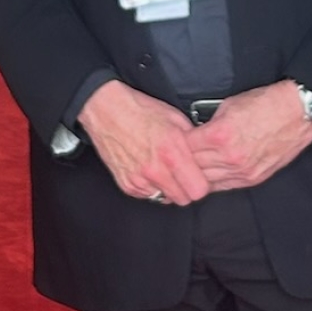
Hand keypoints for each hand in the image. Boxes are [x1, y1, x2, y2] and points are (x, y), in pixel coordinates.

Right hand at [77, 81, 212, 204]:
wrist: (107, 111)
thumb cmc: (140, 111)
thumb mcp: (176, 119)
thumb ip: (193, 141)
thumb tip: (205, 155)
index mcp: (171, 152)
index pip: (199, 190)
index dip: (202, 183)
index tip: (199, 176)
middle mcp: (155, 170)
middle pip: (184, 199)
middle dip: (187, 188)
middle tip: (183, 174)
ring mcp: (139, 180)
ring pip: (166, 199)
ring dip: (169, 188)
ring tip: (165, 169)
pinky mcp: (127, 184)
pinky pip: (148, 195)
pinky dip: (152, 186)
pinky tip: (150, 169)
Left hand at [187, 80, 311, 190]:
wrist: (296, 112)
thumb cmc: (265, 103)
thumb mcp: (228, 105)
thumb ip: (210, 123)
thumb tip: (197, 133)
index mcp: (219, 135)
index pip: (185, 147)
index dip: (176, 145)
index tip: (171, 143)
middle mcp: (229, 157)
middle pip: (193, 167)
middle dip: (182, 163)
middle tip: (175, 160)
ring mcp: (242, 171)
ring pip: (207, 181)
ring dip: (196, 175)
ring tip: (187, 171)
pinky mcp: (253, 178)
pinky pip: (225, 186)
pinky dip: (214, 181)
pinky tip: (207, 176)